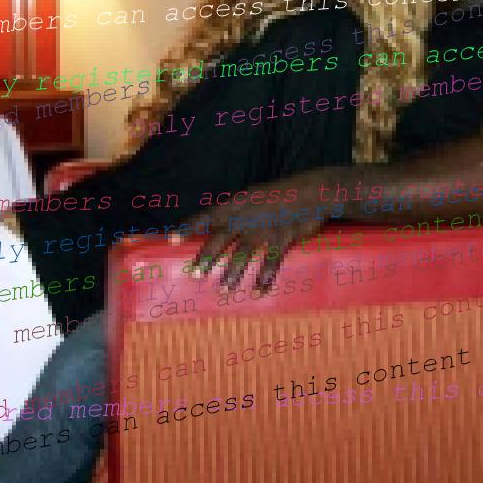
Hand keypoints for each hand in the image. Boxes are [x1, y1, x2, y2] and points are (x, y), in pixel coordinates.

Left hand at [189, 170, 332, 291]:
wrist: (312, 191)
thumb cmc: (280, 196)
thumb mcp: (254, 197)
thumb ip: (237, 212)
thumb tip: (218, 229)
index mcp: (237, 204)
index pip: (207, 215)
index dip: (188, 227)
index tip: (170, 240)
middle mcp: (246, 216)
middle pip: (220, 239)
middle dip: (206, 258)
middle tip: (195, 275)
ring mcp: (264, 227)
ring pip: (243, 253)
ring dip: (233, 273)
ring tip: (224, 291)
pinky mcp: (283, 237)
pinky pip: (271, 260)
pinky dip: (265, 277)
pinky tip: (258, 291)